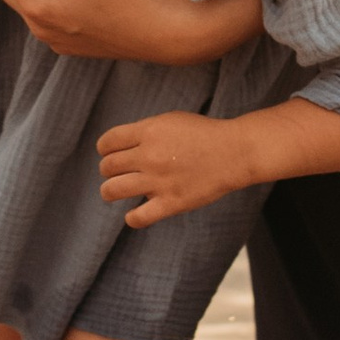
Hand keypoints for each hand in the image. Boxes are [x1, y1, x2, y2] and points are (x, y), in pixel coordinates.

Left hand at [97, 111, 252, 229]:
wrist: (234, 152)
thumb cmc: (203, 134)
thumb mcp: (170, 121)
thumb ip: (144, 132)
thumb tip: (120, 147)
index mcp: (148, 132)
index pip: (107, 142)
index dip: (105, 148)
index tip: (110, 153)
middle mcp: (149, 156)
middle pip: (108, 167)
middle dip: (108, 169)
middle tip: (116, 172)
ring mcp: (159, 181)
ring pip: (112, 190)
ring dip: (110, 191)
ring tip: (116, 190)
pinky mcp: (171, 203)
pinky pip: (138, 217)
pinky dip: (131, 218)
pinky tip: (135, 213)